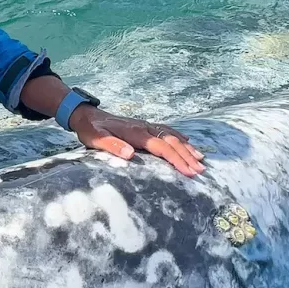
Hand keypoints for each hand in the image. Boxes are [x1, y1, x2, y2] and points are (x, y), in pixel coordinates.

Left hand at [69, 106, 203, 176]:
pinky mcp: (144, 126)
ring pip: (172, 136)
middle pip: (171, 142)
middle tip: (201, 170)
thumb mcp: (96, 139)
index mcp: (136, 133)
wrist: (86, 115)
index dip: (177, 160)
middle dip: (187, 156)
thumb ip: (112, 146)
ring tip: (201, 159)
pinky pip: (166, 131)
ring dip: (186, 148)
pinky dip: (179, 137)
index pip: (162, 148)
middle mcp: (145, 127)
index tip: (189, 172)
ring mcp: (146, 126)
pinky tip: (187, 142)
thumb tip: (131, 154)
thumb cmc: (91, 130)